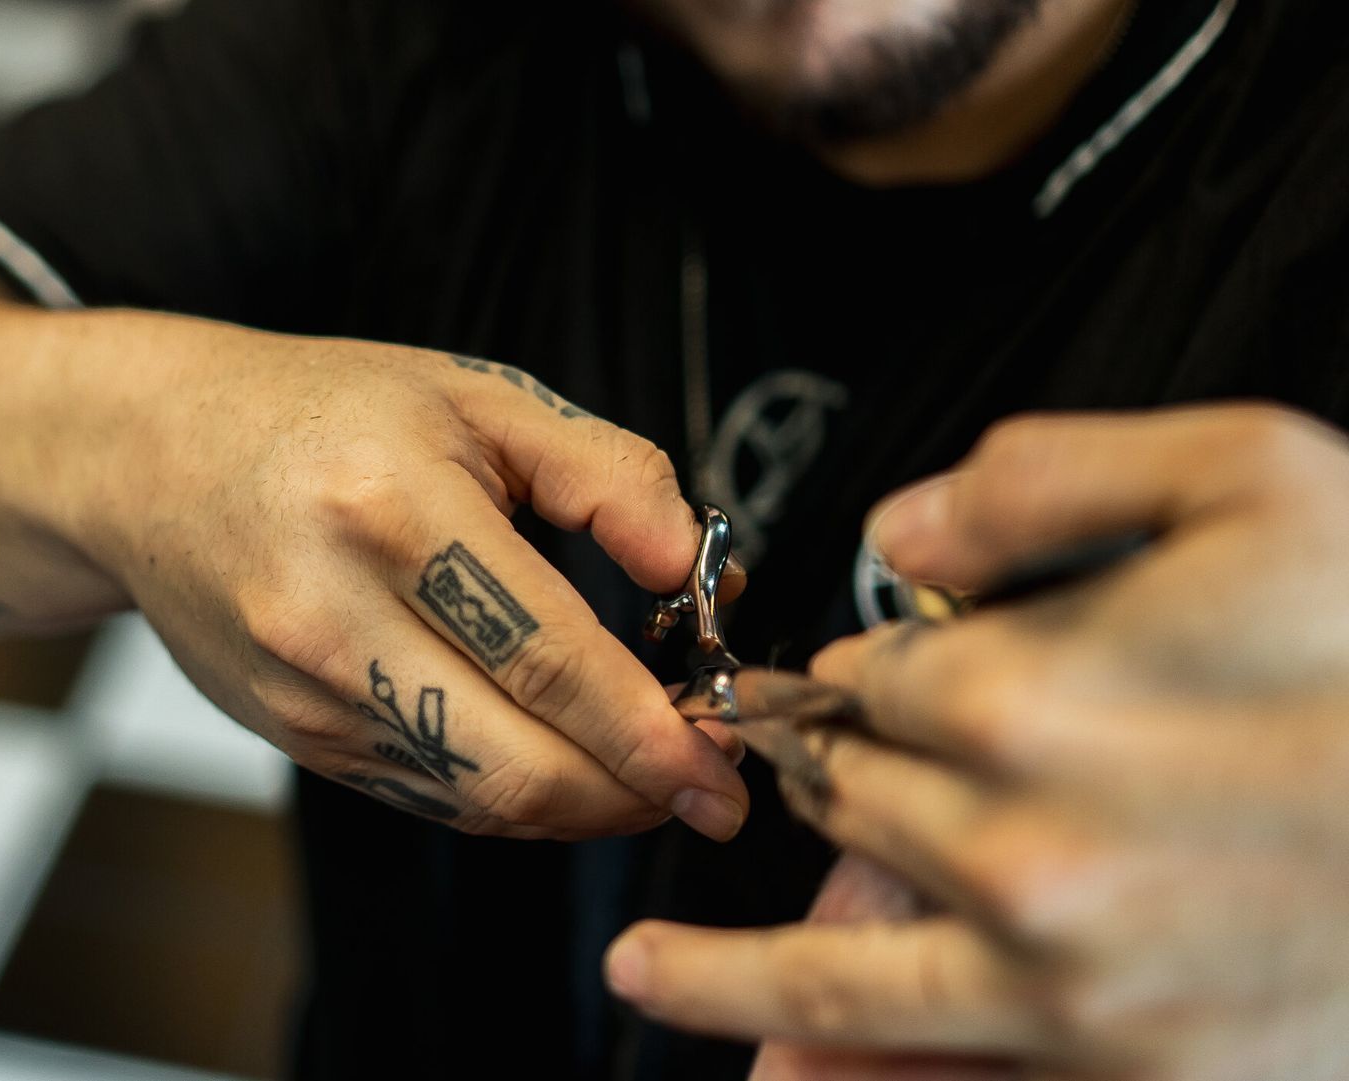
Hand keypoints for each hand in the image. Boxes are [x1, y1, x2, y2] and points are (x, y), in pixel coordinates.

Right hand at [68, 320, 746, 838]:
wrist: (151, 457)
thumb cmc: (324, 415)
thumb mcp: (479, 399)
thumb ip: (610, 476)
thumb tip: (702, 574)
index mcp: (392, 511)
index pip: (550, 662)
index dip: (654, 735)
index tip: (727, 766)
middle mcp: (332, 617)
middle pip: (516, 769)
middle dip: (633, 796)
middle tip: (705, 780)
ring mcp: (303, 693)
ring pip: (477, 802)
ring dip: (581, 805)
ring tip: (640, 764)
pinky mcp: (292, 737)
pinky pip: (430, 796)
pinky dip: (512, 794)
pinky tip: (555, 754)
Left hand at [604, 404, 1348, 1075]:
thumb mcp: (1257, 481)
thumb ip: (1052, 477)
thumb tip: (905, 525)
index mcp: (1026, 699)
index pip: (865, 680)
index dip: (873, 672)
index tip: (888, 678)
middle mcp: (1017, 856)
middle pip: (848, 815)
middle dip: (833, 784)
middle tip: (827, 774)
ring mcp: (1061, 985)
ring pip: (838, 980)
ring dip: (729, 980)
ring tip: (645, 977)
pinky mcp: (1116, 1067)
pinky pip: (938, 1079)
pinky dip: (839, 1077)